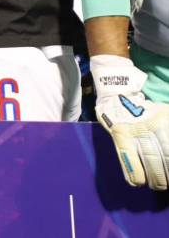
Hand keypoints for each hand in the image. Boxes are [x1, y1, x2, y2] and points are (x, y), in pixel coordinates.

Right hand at [91, 54, 168, 190]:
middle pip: (162, 157)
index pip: (168, 150)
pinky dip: (132, 174)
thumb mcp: (166, 115)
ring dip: (154, 178)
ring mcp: (132, 131)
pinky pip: (126, 159)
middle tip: (166, 183)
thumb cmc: (148, 110)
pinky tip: (137, 182)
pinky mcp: (119, 135)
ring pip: (147, 160)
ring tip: (158, 185)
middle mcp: (149, 126)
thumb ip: (167, 131)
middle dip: (165, 175)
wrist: (120, 97)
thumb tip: (168, 154)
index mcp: (163, 121)